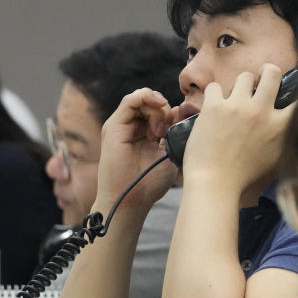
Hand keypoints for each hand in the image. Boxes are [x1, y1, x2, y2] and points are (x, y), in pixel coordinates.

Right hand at [93, 88, 178, 214]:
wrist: (130, 200)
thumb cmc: (149, 183)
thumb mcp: (168, 152)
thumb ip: (174, 131)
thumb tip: (183, 109)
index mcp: (145, 133)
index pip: (159, 109)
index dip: (172, 112)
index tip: (179, 126)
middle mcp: (132, 127)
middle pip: (151, 102)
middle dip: (165, 110)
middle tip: (166, 131)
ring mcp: (122, 126)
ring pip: (142, 98)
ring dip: (157, 107)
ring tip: (159, 131)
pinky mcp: (114, 126)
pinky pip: (130, 101)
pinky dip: (146, 97)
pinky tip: (158, 106)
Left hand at [181, 64, 291, 192]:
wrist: (214, 182)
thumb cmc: (245, 175)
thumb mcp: (276, 156)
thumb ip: (285, 136)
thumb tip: (291, 121)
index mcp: (280, 126)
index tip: (295, 89)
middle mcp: (261, 111)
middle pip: (272, 72)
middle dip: (266, 73)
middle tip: (260, 81)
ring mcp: (237, 106)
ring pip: (244, 76)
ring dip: (240, 88)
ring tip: (234, 101)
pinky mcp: (214, 106)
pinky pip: (216, 87)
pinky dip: (215, 96)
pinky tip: (215, 109)